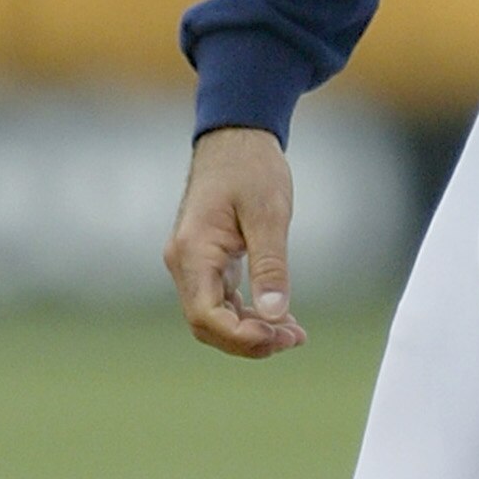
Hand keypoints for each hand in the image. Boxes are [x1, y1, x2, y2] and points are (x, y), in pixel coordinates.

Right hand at [164, 126, 306, 358]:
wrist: (235, 138)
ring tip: (294, 334)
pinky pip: (222, 301)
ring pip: (215, 317)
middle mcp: (185, 262)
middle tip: (294, 339)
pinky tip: (280, 318)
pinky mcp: (207, 262)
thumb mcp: (269, 214)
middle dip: (250, 340)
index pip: (206, 315)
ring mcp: (193, 264)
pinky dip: (249, 315)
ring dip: (252, 331)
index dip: (240, 337)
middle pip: (208, 324)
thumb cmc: (251, 168)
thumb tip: (275, 314)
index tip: (279, 337)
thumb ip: (271, 265)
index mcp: (193, 251)